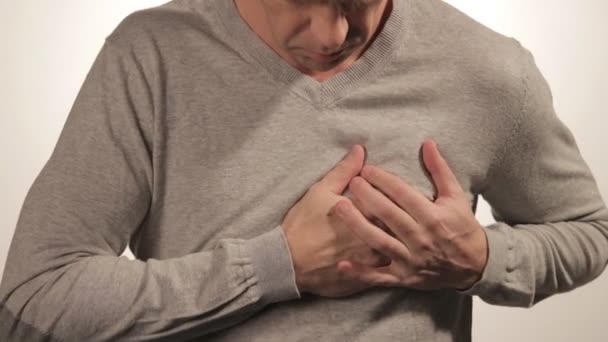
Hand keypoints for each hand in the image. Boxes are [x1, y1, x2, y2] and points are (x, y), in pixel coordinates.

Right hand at [281, 145, 390, 297]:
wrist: (289, 263)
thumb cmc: (304, 224)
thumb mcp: (321, 191)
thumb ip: (345, 171)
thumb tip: (360, 150)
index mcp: (367, 213)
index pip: (395, 198)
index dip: (397, 192)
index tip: (395, 189)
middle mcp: (376, 237)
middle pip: (402, 224)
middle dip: (404, 215)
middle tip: (402, 209)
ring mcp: (374, 260)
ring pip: (399, 248)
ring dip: (401, 239)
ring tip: (396, 231)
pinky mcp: (368, 279)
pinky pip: (388, 270)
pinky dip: (391, 260)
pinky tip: (388, 252)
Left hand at [334, 140, 488, 289]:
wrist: (475, 266)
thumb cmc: (462, 227)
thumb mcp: (456, 197)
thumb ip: (440, 170)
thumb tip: (427, 143)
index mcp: (434, 218)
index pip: (404, 195)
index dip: (384, 181)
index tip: (366, 169)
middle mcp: (422, 239)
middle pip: (390, 215)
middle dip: (369, 197)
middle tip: (351, 182)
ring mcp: (412, 260)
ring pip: (380, 242)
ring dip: (358, 226)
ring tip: (339, 208)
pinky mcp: (404, 277)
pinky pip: (380, 276)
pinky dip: (361, 272)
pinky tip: (342, 264)